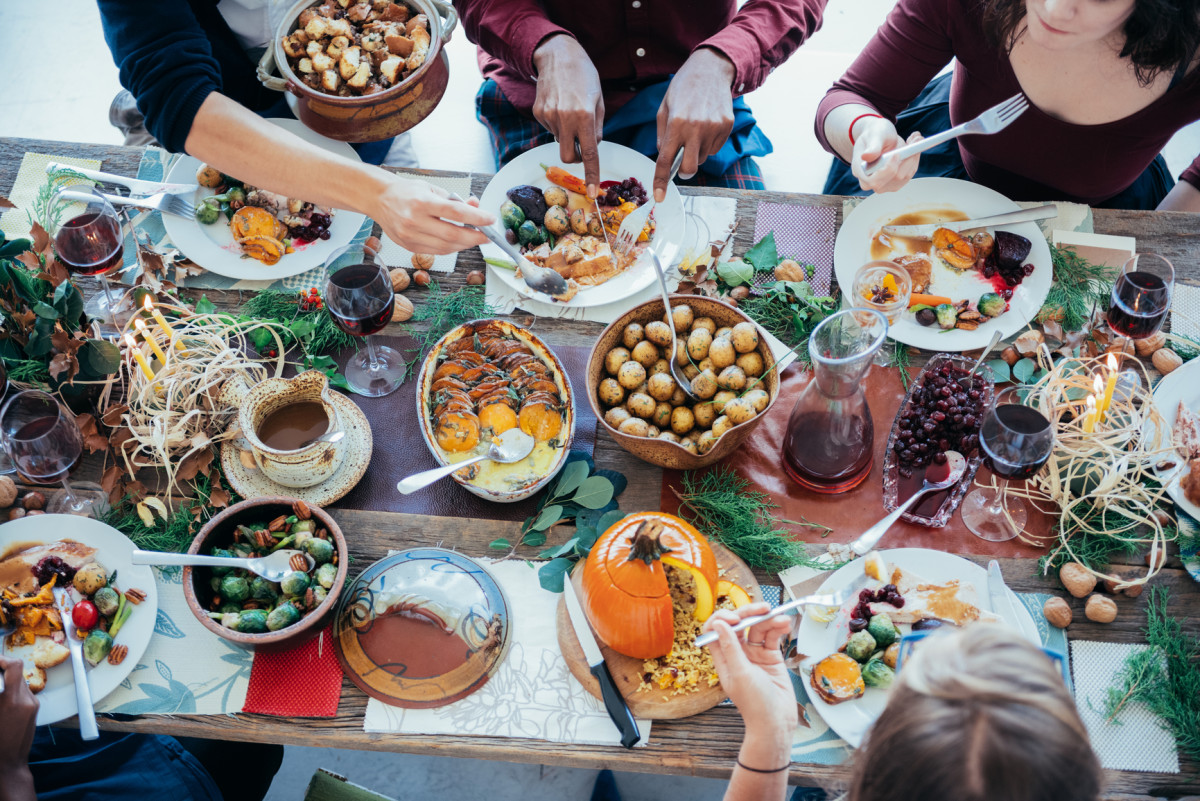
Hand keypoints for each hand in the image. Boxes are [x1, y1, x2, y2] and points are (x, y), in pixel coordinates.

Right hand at [0, 657, 36, 800]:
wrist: (8, 763)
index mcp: (11, 701)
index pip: (14, 667)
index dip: (2, 659)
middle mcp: (26, 699)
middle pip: (17, 672)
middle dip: (1, 670)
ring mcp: (33, 703)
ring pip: (20, 681)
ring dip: (6, 681)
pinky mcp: (35, 708)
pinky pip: (23, 691)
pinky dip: (12, 690)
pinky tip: (2, 702)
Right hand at [370, 177, 492, 254]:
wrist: (379, 199)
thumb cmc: (407, 192)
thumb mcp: (432, 188)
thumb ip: (455, 200)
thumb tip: (477, 207)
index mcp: (422, 202)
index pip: (455, 213)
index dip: (476, 218)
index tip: (490, 220)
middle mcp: (414, 220)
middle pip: (452, 235)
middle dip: (474, 237)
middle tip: (487, 235)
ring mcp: (410, 236)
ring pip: (446, 247)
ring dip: (464, 245)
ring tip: (474, 238)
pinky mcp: (408, 246)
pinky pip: (436, 252)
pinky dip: (451, 248)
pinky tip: (458, 242)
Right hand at [533, 34, 603, 196]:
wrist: (557, 55)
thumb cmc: (584, 75)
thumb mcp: (599, 99)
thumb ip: (597, 127)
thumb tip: (592, 148)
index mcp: (585, 116)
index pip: (589, 154)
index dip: (591, 175)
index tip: (591, 192)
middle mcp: (565, 118)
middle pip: (567, 156)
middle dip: (575, 157)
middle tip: (580, 146)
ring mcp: (549, 116)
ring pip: (559, 141)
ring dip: (567, 135)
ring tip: (570, 111)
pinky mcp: (538, 112)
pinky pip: (550, 129)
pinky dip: (557, 124)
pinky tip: (560, 105)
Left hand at [654, 48, 735, 201]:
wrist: (711, 69)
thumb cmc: (683, 88)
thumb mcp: (664, 108)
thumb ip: (662, 135)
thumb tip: (665, 157)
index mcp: (676, 123)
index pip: (666, 160)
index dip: (661, 181)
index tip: (660, 197)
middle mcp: (696, 127)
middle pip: (689, 168)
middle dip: (683, 170)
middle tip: (681, 160)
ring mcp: (714, 128)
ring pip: (702, 158)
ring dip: (696, 152)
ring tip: (695, 130)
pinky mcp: (727, 126)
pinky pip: (715, 148)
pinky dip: (708, 144)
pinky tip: (706, 125)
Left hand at [703, 603, 797, 736]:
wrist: (777, 723)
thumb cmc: (755, 704)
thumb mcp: (740, 674)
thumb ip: (730, 647)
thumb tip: (718, 624)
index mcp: (723, 658)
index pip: (716, 630)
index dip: (724, 618)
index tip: (736, 618)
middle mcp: (737, 654)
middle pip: (739, 624)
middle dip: (750, 613)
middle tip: (763, 608)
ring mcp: (754, 655)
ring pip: (758, 628)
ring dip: (769, 620)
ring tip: (782, 619)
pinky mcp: (770, 657)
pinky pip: (772, 637)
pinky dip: (778, 628)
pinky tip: (785, 624)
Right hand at [852, 117, 922, 193]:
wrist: (879, 136)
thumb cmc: (874, 134)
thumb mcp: (873, 136)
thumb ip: (872, 147)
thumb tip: (866, 156)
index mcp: (861, 171)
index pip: (873, 181)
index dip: (887, 171)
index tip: (896, 154)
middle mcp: (872, 181)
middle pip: (893, 179)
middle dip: (907, 160)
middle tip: (915, 140)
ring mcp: (885, 183)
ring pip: (905, 176)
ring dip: (914, 156)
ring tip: (916, 138)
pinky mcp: (897, 180)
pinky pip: (910, 172)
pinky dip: (915, 157)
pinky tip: (914, 144)